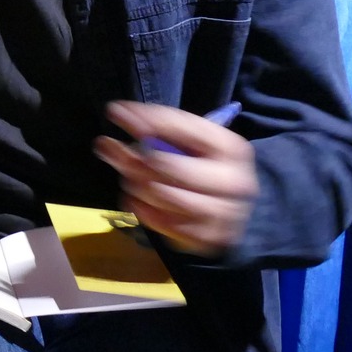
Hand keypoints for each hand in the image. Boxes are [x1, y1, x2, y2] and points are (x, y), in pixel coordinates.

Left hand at [93, 101, 257, 255]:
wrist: (236, 206)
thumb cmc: (204, 165)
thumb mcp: (189, 140)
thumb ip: (155, 128)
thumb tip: (117, 113)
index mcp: (231, 148)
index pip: (182, 127)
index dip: (145, 119)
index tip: (115, 112)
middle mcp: (234, 181)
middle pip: (170, 167)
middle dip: (136, 159)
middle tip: (116, 154)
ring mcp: (225, 214)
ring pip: (164, 197)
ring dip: (136, 186)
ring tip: (128, 178)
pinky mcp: (210, 239)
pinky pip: (165, 226)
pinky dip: (143, 212)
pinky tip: (135, 200)